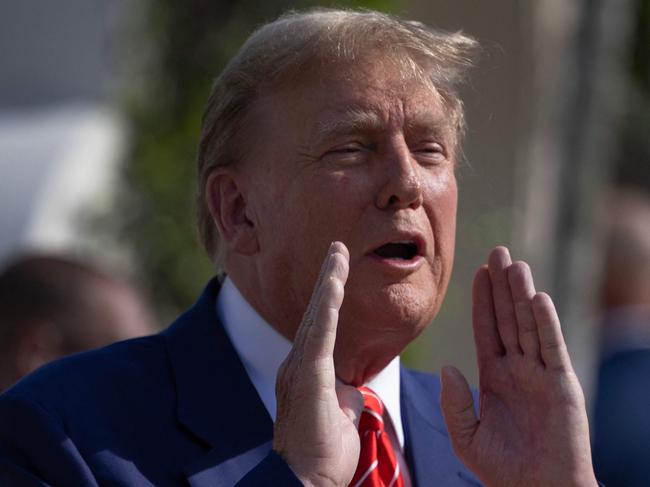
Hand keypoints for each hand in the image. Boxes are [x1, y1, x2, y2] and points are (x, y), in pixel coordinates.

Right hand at [273, 241, 362, 486]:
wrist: (307, 481)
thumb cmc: (322, 454)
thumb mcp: (339, 416)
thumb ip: (342, 395)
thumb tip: (350, 387)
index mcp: (307, 371)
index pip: (321, 325)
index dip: (329, 296)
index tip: (338, 268)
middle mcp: (298, 364)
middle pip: (316, 313)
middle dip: (327, 278)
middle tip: (337, 247)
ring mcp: (299, 370)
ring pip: (317, 318)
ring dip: (328, 283)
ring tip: (337, 254)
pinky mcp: (307, 378)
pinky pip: (320, 336)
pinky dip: (327, 308)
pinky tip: (335, 284)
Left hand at [440, 246, 596, 486]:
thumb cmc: (502, 470)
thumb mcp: (466, 436)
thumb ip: (454, 402)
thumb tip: (448, 367)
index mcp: (494, 376)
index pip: (487, 329)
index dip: (483, 301)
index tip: (478, 272)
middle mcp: (518, 368)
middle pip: (507, 318)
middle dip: (502, 286)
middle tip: (498, 252)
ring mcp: (540, 374)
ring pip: (528, 325)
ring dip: (521, 295)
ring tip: (515, 264)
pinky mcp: (561, 385)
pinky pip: (551, 348)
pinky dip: (545, 323)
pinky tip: (536, 299)